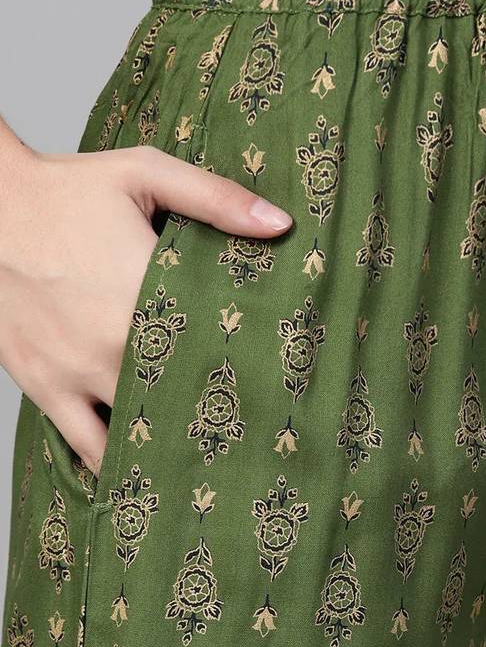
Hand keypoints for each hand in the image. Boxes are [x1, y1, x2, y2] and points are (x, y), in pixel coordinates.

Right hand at [0, 134, 291, 476]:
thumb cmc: (67, 188)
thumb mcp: (144, 175)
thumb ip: (216, 199)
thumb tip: (280, 224)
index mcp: (146, 296)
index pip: (214, 353)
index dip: (248, 377)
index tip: (276, 393)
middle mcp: (112, 346)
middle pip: (182, 400)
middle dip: (215, 417)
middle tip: (251, 436)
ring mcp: (76, 374)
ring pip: (137, 433)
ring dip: (168, 447)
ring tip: (204, 460)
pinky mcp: (43, 386)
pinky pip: (84, 445)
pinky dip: (113, 462)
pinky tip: (142, 471)